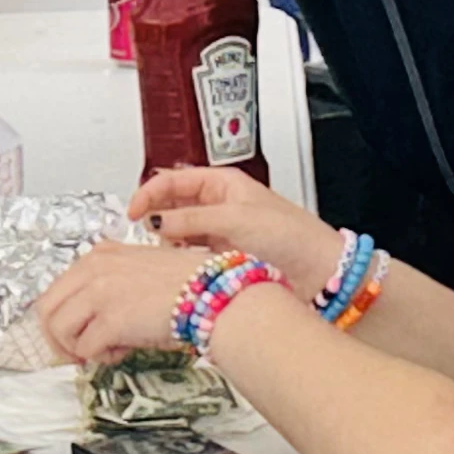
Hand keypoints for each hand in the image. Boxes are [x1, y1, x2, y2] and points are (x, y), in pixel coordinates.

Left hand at [37, 241, 210, 362]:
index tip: (73, 334)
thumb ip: (109, 284)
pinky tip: (122, 352)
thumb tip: (89, 319)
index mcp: (99, 255)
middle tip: (76, 353)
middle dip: (58, 337)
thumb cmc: (187, 287)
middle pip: (47, 309)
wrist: (212, 297)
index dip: (61, 317)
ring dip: (78, 348)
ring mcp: (99, 293)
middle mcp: (93, 268)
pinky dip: (99, 358)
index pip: (58, 288)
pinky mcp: (110, 320)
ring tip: (105, 350)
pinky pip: (85, 348)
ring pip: (59, 329)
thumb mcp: (138, 269)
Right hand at [129, 167, 342, 294]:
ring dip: (168, 242)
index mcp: (222, 183)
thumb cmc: (291, 236)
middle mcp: (218, 205)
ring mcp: (219, 232)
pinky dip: (180, 260)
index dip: (148, 193)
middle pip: (171, 205)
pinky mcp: (222, 258)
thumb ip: (190, 219)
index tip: (133, 212)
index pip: (172, 180)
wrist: (320, 273)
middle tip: (145, 234)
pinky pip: (190, 255)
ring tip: (165, 253)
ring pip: (178, 232)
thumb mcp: (235, 219)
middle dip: (156, 218)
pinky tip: (180, 267)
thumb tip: (155, 222)